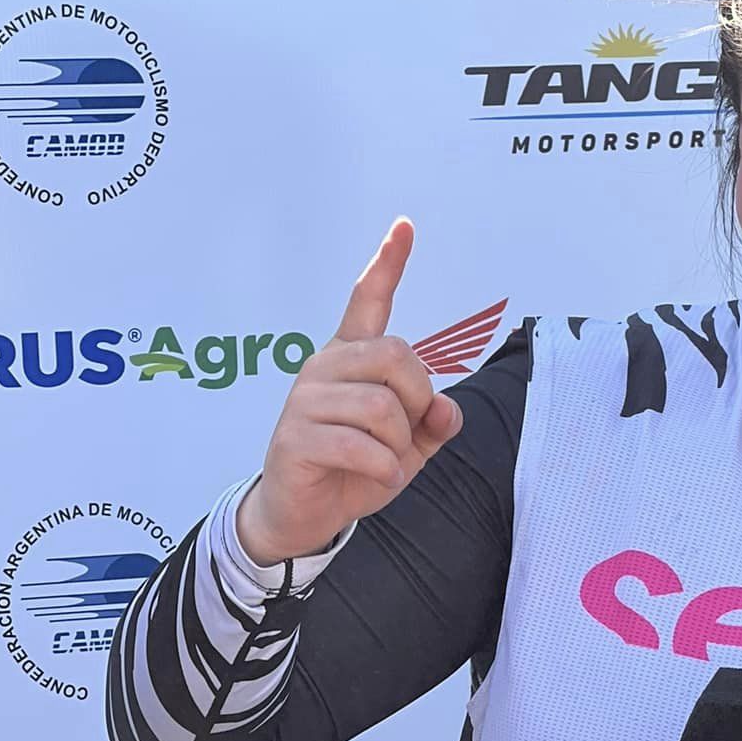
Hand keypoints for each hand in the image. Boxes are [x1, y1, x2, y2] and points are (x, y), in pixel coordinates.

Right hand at [235, 219, 463, 566]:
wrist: (304, 515)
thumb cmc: (355, 470)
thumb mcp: (408, 447)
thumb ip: (433, 422)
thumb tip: (447, 409)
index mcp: (350, 359)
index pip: (368, 301)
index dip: (388, 264)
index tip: (405, 226)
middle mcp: (324, 367)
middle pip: (397, 357)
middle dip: (417, 400)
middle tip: (405, 434)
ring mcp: (305, 400)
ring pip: (382, 406)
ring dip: (399, 444)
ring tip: (384, 460)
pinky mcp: (294, 437)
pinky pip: (362, 446)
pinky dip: (385, 470)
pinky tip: (377, 479)